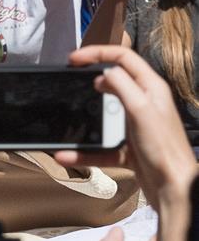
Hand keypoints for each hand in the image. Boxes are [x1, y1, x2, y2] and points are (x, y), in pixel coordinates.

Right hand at [54, 45, 197, 209]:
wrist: (174, 188)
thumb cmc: (164, 150)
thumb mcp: (141, 110)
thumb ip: (122, 86)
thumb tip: (103, 72)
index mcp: (151, 89)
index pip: (123, 58)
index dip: (97, 53)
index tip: (74, 58)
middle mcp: (144, 103)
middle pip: (113, 83)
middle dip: (88, 81)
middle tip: (70, 80)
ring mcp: (135, 125)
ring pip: (103, 114)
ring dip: (84, 118)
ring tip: (68, 119)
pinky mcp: (128, 146)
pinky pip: (100, 145)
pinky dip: (83, 151)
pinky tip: (67, 155)